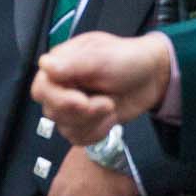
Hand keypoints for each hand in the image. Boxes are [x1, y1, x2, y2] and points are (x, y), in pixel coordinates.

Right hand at [32, 32, 172, 144]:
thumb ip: (75, 63)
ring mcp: (71, 107)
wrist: (153, 77)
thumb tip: (44, 65)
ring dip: (92, 122)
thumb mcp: (103, 57)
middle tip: (107, 104)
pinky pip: (78, 138)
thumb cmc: (128, 59)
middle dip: (81, 113)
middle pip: (52, 111)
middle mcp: (60, 87)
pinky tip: (110, 119)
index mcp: (59, 65)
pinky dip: (96, 133)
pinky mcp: (83, 123)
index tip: (82, 101)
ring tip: (111, 106)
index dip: (58, 99)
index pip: (42, 88)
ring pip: (64, 127)